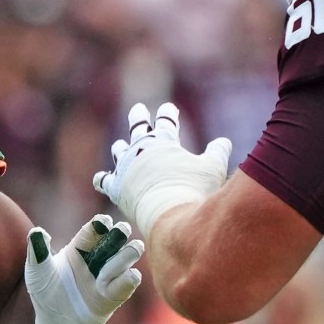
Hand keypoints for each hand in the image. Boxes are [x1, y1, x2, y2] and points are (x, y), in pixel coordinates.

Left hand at [24, 217, 142, 323]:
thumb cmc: (45, 293)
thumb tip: (36, 232)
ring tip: (117, 262)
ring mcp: (108, 277)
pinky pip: (128, 283)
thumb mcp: (37, 272)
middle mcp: (97, 259)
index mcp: (79, 248)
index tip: (104, 221)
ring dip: (125, 256)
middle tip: (121, 230)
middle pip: (114, 240)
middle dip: (119, 233)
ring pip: (126, 257)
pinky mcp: (114, 296)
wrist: (54, 323)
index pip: (92, 232)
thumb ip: (38, 253)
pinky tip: (128, 277)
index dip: (100, 225)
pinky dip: (129, 279)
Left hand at [92, 102, 230, 239]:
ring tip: (119, 145)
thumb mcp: (213, 168)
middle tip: (138, 110)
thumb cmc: (193, 190)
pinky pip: (104, 181)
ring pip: (119, 151)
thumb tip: (223, 142)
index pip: (166, 121)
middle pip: (138, 127)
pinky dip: (102, 179)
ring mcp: (126, 168)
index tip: (168, 109)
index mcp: (164, 141)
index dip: (168, 114)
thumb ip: (218, 152)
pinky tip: (100, 179)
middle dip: (139, 117)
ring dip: (120, 147)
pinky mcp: (116, 188)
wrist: (169, 214)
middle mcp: (141, 149)